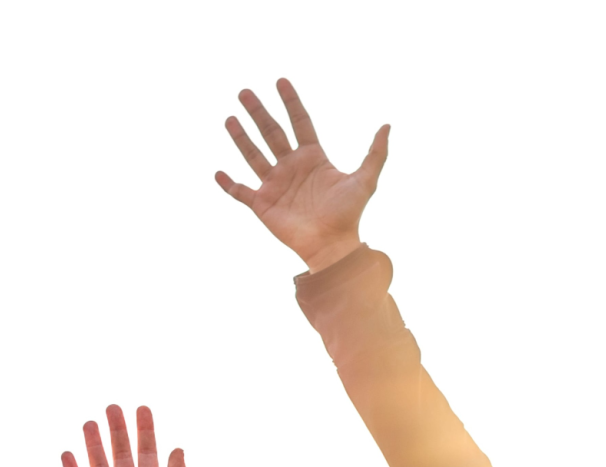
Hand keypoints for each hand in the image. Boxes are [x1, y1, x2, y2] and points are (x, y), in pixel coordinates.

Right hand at [62, 406, 191, 466]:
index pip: (148, 453)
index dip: (146, 431)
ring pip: (100, 466)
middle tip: (112, 407)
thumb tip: (177, 448)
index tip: (142, 408)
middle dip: (118, 431)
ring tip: (89, 422)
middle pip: (121, 454)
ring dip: (95, 445)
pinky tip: (67, 454)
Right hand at [215, 79, 387, 271]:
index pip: (299, 122)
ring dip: (241, 138)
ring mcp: (275, 186)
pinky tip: (218, 172)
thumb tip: (387, 125)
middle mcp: (291, 168)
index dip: (291, 102)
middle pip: (271, 132)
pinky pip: (241, 192)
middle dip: (258, 112)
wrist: (332, 246)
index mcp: (312, 158)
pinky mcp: (263, 206)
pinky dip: (229, 184)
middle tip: (245, 92)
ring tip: (230, 118)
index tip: (281, 81)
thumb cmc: (349, 215)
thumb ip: (376, 153)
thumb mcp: (365, 180)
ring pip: (253, 156)